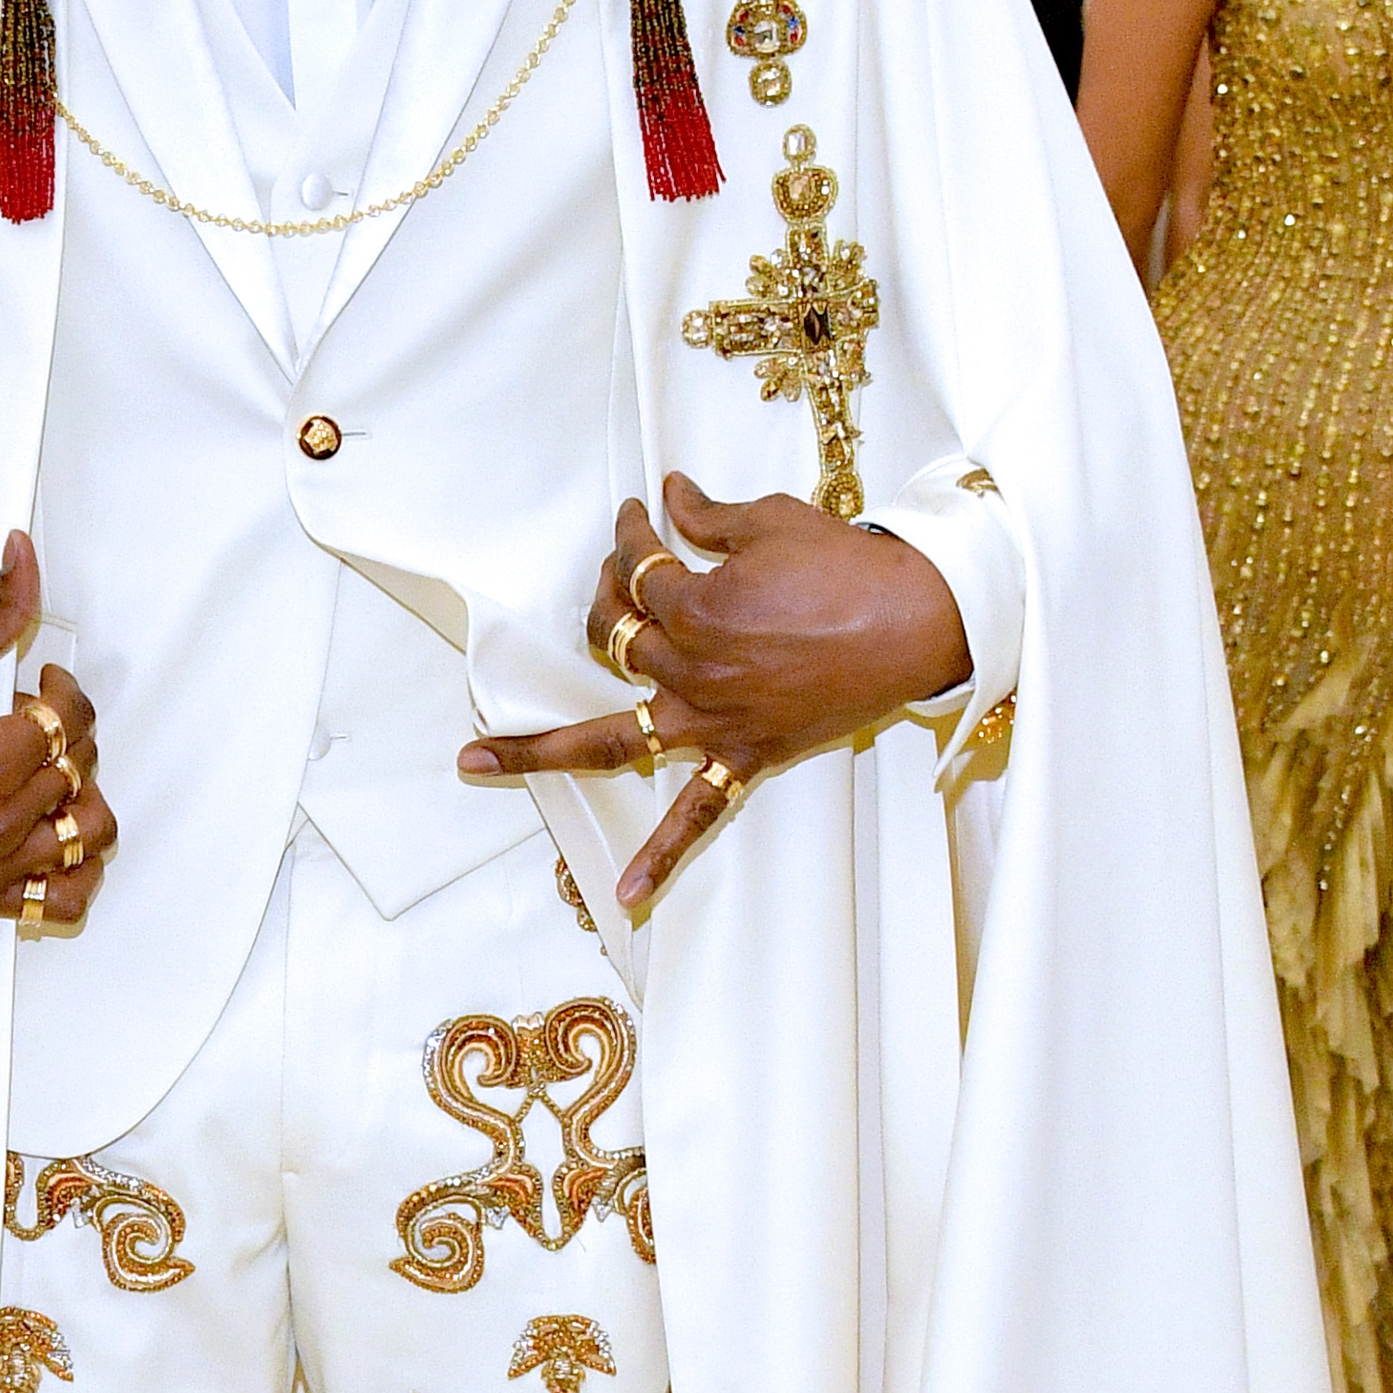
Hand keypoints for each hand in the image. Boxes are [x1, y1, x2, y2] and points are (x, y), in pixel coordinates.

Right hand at [0, 535, 115, 925]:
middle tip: (30, 724)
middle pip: (80, 773)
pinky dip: (76, 876)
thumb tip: (25, 550)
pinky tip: (60, 840)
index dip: (66, 693)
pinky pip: (58, 903)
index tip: (44, 685)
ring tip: (52, 778)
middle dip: (66, 738)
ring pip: (84, 837)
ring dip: (82, 800)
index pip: (72, 721)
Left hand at [460, 475, 970, 905]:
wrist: (919, 622)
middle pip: (612, 638)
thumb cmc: (850, 567)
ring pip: (611, 738)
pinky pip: (697, 815)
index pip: (637, 572)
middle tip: (616, 584)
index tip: (642, 517)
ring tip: (473, 761)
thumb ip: (710, 516)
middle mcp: (689, 669)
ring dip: (540, 750)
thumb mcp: (773, 521)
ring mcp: (712, 722)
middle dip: (603, 604)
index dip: (632, 539)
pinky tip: (623, 894)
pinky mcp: (748, 756)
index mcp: (693, 607)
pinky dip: (660, 857)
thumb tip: (672, 498)